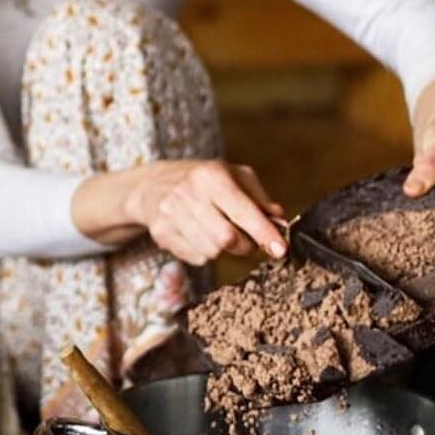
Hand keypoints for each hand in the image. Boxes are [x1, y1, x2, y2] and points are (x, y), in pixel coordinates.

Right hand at [124, 160, 287, 266]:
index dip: (264, 233)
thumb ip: (259, 198)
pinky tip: (199, 235)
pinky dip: (206, 252)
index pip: (242, 211)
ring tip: (219, 232)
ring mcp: (172, 215)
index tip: (280, 249)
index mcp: (211, 175)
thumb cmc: (202, 180)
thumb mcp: (233, 176)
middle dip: (245, 245)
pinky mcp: (162, 234)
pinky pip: (197, 258)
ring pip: (212, 252)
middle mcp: (189, 193)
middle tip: (247, 238)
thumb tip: (279, 221)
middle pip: (228, 239)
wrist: (153, 184)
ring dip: (224, 249)